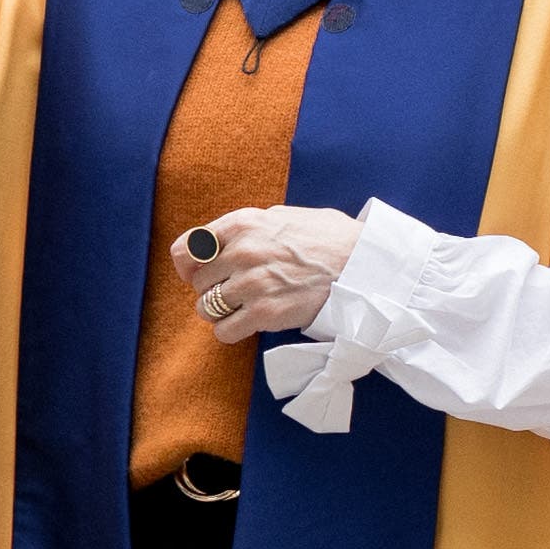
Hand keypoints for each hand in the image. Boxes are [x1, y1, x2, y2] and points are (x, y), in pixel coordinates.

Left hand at [177, 205, 358, 338]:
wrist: (362, 264)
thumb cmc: (327, 238)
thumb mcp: (280, 216)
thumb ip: (245, 228)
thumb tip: (216, 243)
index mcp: (242, 223)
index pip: (186, 248)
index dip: (188, 265)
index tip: (198, 274)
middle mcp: (242, 251)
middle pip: (197, 282)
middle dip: (211, 290)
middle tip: (233, 293)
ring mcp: (252, 284)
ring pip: (206, 308)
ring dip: (220, 313)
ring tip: (241, 309)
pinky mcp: (265, 314)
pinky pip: (224, 331)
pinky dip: (231, 332)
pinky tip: (247, 325)